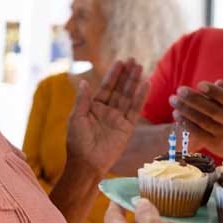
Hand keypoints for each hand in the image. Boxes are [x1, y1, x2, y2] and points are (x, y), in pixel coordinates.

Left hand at [66, 60, 148, 174]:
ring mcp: (118, 118)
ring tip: (140, 67)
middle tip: (133, 60)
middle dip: (126, 75)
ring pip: (128, 96)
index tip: (120, 62)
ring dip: (134, 82)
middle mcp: (108, 111)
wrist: (87, 163)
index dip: (113, 75)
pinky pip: (135, 110)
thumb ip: (82, 100)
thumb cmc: (77, 142)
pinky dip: (141, 97)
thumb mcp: (76, 118)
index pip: (106, 87)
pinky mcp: (127, 127)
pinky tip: (146, 85)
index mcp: (94, 107)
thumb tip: (84, 82)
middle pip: (119, 89)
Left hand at [170, 60, 222, 157]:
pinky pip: (198, 133)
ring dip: (186, 111)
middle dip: (194, 100)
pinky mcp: (215, 144)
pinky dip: (187, 124)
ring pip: (202, 121)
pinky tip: (176, 115)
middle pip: (212, 110)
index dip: (215, 92)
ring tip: (173, 100)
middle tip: (179, 90)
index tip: (200, 84)